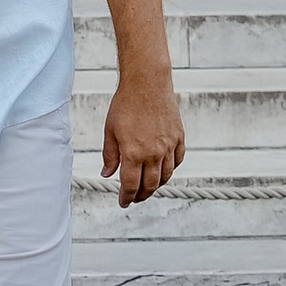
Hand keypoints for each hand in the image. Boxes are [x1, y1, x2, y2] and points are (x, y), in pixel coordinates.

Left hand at [102, 67, 185, 208]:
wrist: (147, 83)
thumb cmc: (125, 104)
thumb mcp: (110, 130)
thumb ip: (110, 155)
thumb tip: (107, 174)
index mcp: (133, 153)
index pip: (130, 185)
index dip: (126, 197)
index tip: (123, 202)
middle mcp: (153, 153)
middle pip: (149, 185)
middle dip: (141, 196)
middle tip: (134, 198)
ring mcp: (168, 146)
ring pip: (165, 176)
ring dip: (156, 185)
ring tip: (147, 188)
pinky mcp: (178, 138)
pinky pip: (176, 161)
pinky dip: (170, 170)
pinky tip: (162, 170)